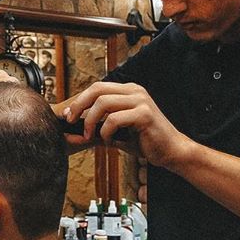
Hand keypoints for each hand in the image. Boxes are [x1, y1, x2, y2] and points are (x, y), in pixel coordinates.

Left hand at [62, 81, 192, 167]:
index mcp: (128, 91)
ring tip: (90, 136)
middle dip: (79, 106)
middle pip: (97, 90)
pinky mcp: (144, 114)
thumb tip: (73, 131)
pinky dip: (106, 132)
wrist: (171, 151)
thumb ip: (98, 127)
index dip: (80, 100)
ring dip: (91, 122)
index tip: (68, 116)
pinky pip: (114, 119)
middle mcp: (134, 91)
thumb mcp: (117, 132)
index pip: (97, 87)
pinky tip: (109, 141)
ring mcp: (140, 101)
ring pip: (103, 103)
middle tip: (71, 122)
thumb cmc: (144, 141)